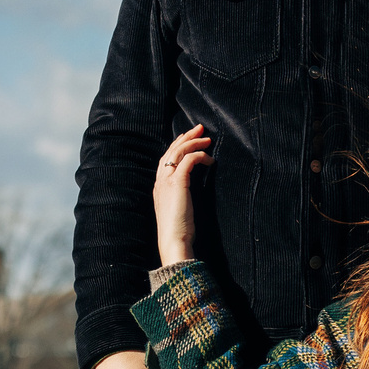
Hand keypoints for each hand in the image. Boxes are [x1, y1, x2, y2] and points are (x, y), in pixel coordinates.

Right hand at [154, 125, 213, 267]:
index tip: (188, 139)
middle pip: (171, 150)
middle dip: (186, 137)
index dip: (177, 146)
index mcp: (159, 186)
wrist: (173, 240)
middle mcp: (160, 180)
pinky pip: (189, 160)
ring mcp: (167, 180)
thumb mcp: (177, 209)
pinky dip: (200, 155)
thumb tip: (189, 190)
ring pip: (179, 152)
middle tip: (199, 128)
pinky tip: (210, 159)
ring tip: (207, 138)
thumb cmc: (178, 230)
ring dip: (194, 142)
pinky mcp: (178, 182)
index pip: (165, 159)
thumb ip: (179, 196)